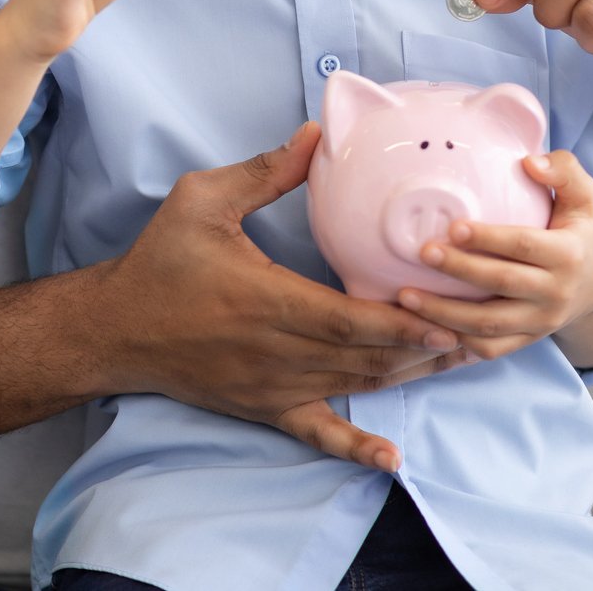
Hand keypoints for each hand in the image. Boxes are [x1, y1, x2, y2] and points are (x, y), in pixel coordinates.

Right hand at [92, 123, 471, 472]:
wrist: (116, 329)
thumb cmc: (160, 260)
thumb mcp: (202, 200)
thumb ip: (264, 172)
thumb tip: (316, 134)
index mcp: (266, 300)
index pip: (348, 319)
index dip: (401, 321)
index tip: (446, 312)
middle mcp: (275, 352)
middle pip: (365, 356)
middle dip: (424, 347)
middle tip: (477, 331)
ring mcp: (271, 386)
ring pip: (354, 388)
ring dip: (408, 377)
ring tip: (459, 362)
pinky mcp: (263, 408)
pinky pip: (316, 433)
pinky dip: (356, 448)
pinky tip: (392, 458)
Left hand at [394, 150, 592, 367]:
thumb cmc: (581, 231)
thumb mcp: (584, 197)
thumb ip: (563, 170)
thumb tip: (528, 162)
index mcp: (568, 254)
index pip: (524, 245)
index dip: (489, 238)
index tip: (453, 227)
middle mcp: (556, 293)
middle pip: (502, 284)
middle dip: (459, 271)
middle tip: (423, 253)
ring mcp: (541, 322)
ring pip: (489, 325)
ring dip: (445, 314)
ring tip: (406, 297)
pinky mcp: (527, 341)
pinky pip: (489, 349)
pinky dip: (456, 341)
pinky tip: (422, 326)